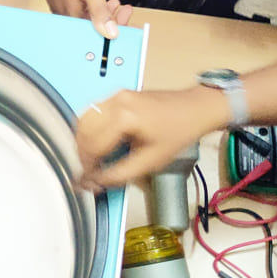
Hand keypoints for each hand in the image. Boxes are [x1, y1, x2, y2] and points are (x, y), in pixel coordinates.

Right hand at [38, 0, 130, 37]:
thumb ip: (100, 12)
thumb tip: (110, 33)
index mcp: (68, 14)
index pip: (93, 32)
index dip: (114, 29)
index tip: (128, 23)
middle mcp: (60, 10)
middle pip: (88, 24)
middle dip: (110, 19)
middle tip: (125, 10)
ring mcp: (58, 0)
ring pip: (83, 13)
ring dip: (102, 10)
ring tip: (115, 2)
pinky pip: (77, 4)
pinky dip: (92, 2)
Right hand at [75, 86, 228, 191]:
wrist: (194, 109)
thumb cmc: (179, 132)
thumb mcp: (151, 161)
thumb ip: (120, 174)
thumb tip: (96, 182)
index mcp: (124, 117)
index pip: (93, 145)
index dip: (87, 166)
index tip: (87, 180)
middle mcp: (116, 102)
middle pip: (83, 130)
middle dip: (82, 153)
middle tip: (89, 171)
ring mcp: (115, 95)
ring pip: (84, 119)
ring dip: (84, 141)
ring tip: (93, 159)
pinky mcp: (117, 95)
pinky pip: (94, 112)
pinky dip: (91, 129)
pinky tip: (100, 143)